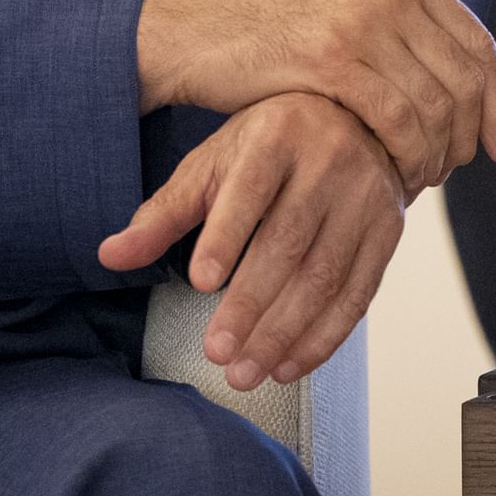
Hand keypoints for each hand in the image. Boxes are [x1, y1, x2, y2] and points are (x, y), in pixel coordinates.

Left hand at [98, 93, 407, 391]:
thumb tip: (108, 256)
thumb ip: (164, 213)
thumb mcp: (212, 164)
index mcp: (278, 135)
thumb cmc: (267, 145)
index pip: (252, 188)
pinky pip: (360, 292)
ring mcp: (364, 198)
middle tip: (217, 353)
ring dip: (285, 331)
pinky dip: (325, 336)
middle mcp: (328, 162)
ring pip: (326, 274)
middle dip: (252, 304)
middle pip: (289, 241)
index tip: (200, 283)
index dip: (228, 236)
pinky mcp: (387, 230)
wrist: (357, 121)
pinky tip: (289, 366)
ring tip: (246, 373)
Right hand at [136, 0, 495, 191]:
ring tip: (419, 178)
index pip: (478, 41)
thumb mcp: (356, 8)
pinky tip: (392, 175)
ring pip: (433, 104)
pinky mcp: (330, 58)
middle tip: (455, 170)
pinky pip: (395, 120)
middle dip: (470, 134)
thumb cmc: (273, 24)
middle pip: (464, 77)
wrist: (194, 27)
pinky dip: (404, 156)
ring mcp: (361, 20)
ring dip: (435, 153)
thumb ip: (425, 34)